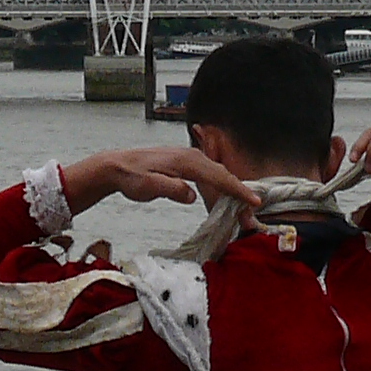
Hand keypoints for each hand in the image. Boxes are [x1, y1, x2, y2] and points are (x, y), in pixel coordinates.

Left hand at [58, 143, 259, 215]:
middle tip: (250, 214)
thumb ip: (170, 189)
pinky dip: (218, 186)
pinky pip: (207, 174)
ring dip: (229, 190)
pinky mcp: (184, 164)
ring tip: (240, 209)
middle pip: (222, 174)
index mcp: (186, 161)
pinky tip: (220, 197)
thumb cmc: (130, 176)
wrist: (116, 166)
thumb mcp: (148, 186)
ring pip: (216, 174)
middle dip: (239, 193)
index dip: (238, 189)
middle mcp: (191, 156)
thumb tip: (191, 194)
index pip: (218, 176)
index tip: (254, 201)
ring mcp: (188, 158)